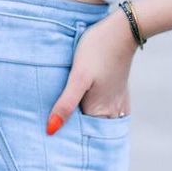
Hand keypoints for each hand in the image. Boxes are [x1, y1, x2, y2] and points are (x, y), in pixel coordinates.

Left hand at [46, 7, 137, 133]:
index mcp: (100, 111)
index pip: (81, 137)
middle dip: (74, 135)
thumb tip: (51, 131)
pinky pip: (107, 111)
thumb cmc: (97, 50)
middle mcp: (112, 112)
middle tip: (51, 133)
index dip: (65, 140)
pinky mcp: (119, 91)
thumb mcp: (78, 77)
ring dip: (84, 124)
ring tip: (63, 122)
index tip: (49, 141)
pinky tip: (84, 108)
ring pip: (98, 121)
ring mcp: (117, 102)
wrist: (122, 30)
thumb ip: (66, 104)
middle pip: (90, 131)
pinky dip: (95, 115)